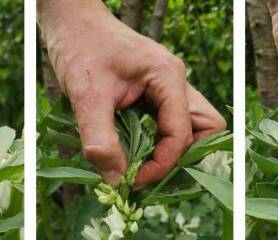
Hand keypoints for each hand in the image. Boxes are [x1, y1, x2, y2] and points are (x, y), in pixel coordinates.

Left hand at [39, 0, 224, 187]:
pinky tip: (134, 152)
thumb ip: (100, 140)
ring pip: (193, 129)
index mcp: (168, 78)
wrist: (71, 21)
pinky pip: (171, 125)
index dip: (161, 164)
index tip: (132, 179)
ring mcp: (169, 89)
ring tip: (142, 166)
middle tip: (148, 173)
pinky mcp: (156, 95)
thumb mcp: (86, 96)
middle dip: (181, 157)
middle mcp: (177, 83)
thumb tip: (115, 180)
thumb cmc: (79, 48)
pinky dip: (158, 143)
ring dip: (171, 151)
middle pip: (206, 130)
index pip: (182, 134)